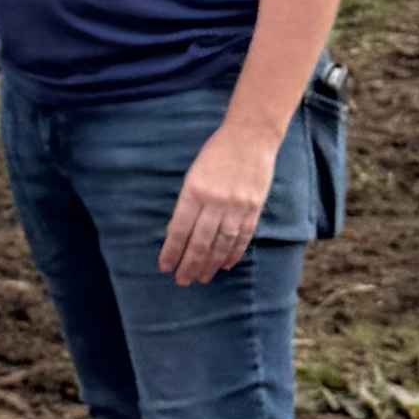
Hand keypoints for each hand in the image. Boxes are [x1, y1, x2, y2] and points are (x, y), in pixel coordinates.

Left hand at [159, 125, 277, 285]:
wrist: (250, 137)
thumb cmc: (216, 153)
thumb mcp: (193, 174)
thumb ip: (188, 202)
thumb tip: (178, 233)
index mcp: (194, 191)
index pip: (179, 230)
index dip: (171, 251)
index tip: (164, 266)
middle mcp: (215, 202)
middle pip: (200, 242)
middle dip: (189, 264)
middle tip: (182, 281)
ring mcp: (236, 206)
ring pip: (221, 244)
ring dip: (210, 264)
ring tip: (202, 277)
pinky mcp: (254, 208)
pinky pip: (242, 237)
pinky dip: (233, 253)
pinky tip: (225, 265)